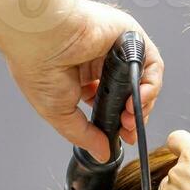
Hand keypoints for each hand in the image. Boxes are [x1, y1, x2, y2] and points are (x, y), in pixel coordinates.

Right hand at [0, 0, 163, 162]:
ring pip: (143, 80)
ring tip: (130, 118)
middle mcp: (100, 60)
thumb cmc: (38, 66)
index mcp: (81, 75)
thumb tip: (103, 154)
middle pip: (130, 93)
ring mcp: (116, 48)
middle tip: (128, 131)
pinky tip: (138, 100)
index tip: (123, 137)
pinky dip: (150, 85)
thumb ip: (84, 135)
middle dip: (133, 116)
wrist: (40, 36)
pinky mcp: (130, 36)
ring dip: (142, 104)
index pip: (110, 101)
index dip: (119, 121)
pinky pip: (151, 63)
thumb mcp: (59, 113)